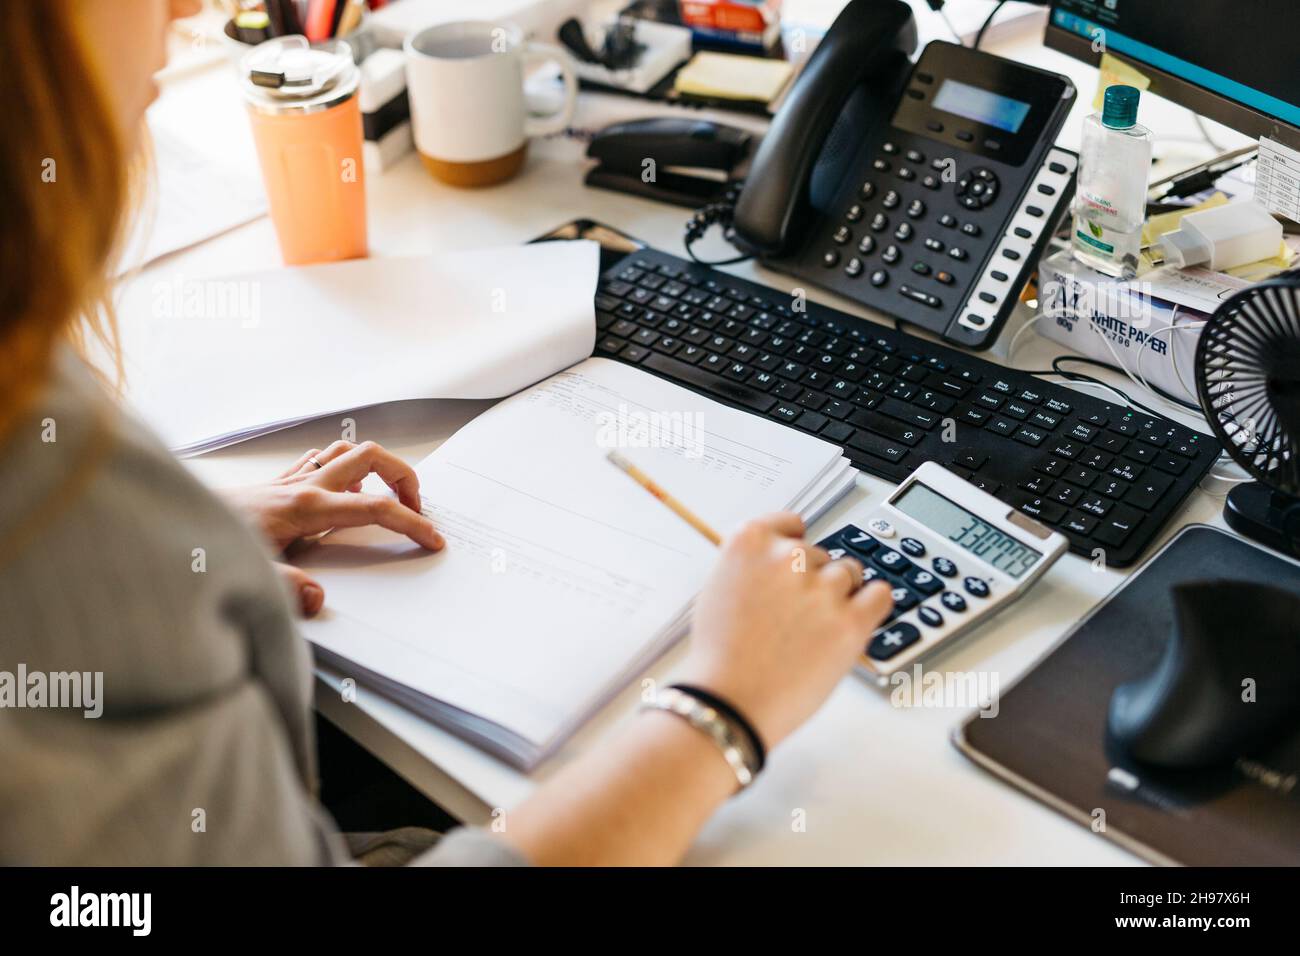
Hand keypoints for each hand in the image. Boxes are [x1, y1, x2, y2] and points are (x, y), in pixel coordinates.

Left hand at [223, 441, 444, 616]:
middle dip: (403, 478)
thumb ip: (286, 588)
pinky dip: (342, 468)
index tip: (432, 539)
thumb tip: (319, 599)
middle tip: (414, 509)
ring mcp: (291, 479)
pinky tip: (342, 491)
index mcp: (306, 507)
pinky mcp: (278, 482)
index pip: (374, 507)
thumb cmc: (206, 550)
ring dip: (375, 466)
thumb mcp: (249, 575)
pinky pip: (321, 460)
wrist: (171, 527)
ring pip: (348, 451)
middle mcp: (303, 485)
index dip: (410, 522)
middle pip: (371, 457)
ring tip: (386, 497)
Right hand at [676, 512, 891, 749]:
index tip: (796, 563)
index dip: (794, 545)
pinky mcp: (850, 620)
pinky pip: (880, 595)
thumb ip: (753, 566)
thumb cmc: (721, 656)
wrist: (730, 701)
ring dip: (839, 595)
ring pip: (849, 573)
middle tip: (795, 614)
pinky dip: (872, 605)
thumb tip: (779, 564)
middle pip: (820, 553)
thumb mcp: (719, 589)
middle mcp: (787, 557)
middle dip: (813, 579)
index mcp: (750, 542)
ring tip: (814, 629)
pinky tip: (854, 620)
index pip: (791, 524)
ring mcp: (821, 588)